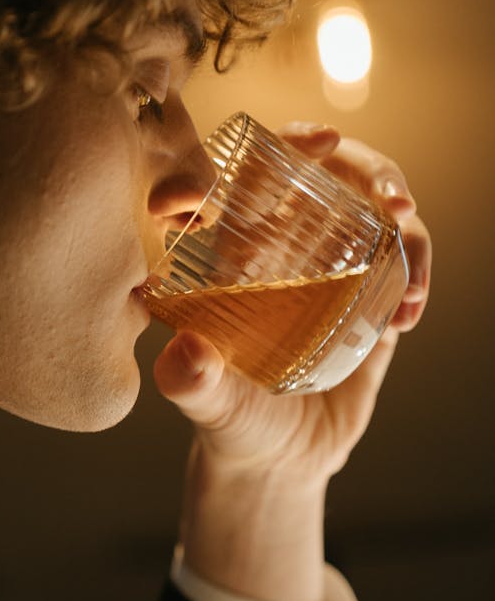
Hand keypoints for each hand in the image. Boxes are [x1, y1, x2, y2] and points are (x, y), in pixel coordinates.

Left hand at [154, 123, 431, 600]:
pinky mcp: (373, 300)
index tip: (324, 138)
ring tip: (412, 278)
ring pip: (382, 217)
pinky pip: (405, 266)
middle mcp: (291, 248)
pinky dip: (417, 279)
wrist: (282, 462)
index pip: (264, 171)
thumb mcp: (208, 402)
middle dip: (374, 172)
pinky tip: (407, 316)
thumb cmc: (231, 422)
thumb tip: (184, 355)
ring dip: (409, 232)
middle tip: (394, 203)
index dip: (293, 141)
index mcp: (241, 250)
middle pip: (339, 176)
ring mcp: (338, 270)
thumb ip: (192, 382)